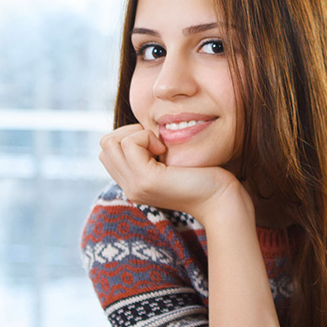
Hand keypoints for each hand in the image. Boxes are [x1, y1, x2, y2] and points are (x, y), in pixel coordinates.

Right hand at [98, 124, 245, 220]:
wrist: (221, 199)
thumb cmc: (205, 176)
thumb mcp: (171, 163)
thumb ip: (152, 154)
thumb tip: (141, 127)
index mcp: (133, 183)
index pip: (108, 151)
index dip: (129, 138)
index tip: (157, 145)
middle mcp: (129, 187)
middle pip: (105, 145)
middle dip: (130, 133)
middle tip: (158, 143)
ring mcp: (135, 186)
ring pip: (110, 142)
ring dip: (137, 134)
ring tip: (161, 147)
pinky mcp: (146, 180)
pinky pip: (129, 144)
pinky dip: (146, 137)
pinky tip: (165, 150)